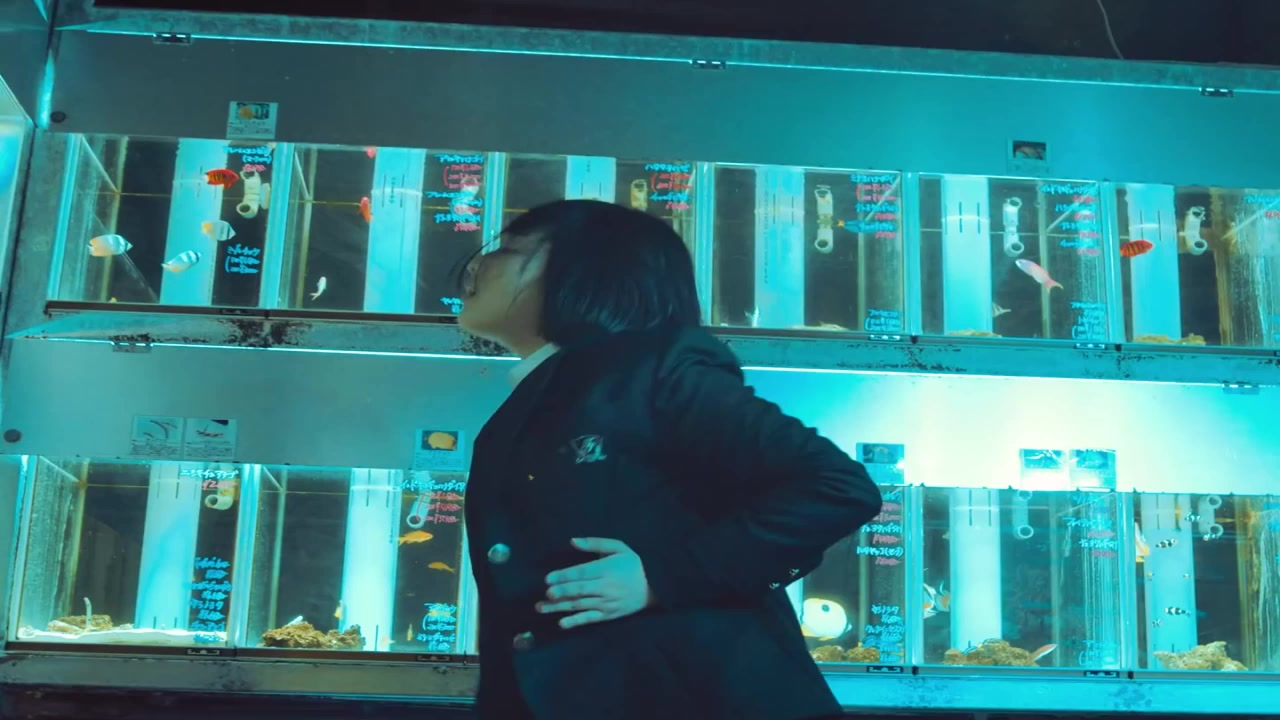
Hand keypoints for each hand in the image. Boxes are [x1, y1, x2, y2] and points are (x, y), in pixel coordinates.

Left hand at [539, 537, 653, 628]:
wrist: (654, 587)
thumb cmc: (633, 564)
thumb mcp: (619, 547)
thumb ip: (595, 543)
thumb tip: (572, 541)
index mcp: (607, 569)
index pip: (582, 573)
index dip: (564, 576)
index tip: (548, 578)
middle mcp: (606, 587)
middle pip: (580, 590)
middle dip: (562, 592)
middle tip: (546, 594)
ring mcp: (607, 603)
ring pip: (580, 605)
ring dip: (559, 607)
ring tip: (541, 607)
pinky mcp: (608, 615)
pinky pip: (589, 619)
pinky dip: (575, 622)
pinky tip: (561, 623)